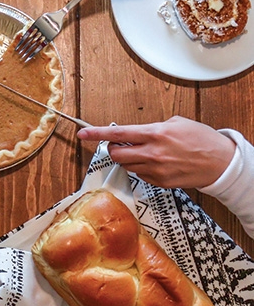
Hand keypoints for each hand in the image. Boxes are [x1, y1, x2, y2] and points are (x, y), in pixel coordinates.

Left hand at [76, 116, 235, 188]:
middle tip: (120, 145)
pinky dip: (141, 168)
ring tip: (144, 153)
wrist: (221, 163)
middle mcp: (152, 153)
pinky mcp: (159, 182)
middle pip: (116, 155)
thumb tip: (137, 133)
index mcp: (155, 134)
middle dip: (114, 149)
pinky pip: (140, 175)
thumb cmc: (201, 140)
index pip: (118, 134)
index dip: (97, 133)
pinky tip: (155, 163)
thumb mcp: (176, 123)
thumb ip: (152, 128)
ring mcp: (155, 170)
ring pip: (126, 166)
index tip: (83, 133)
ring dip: (128, 159)